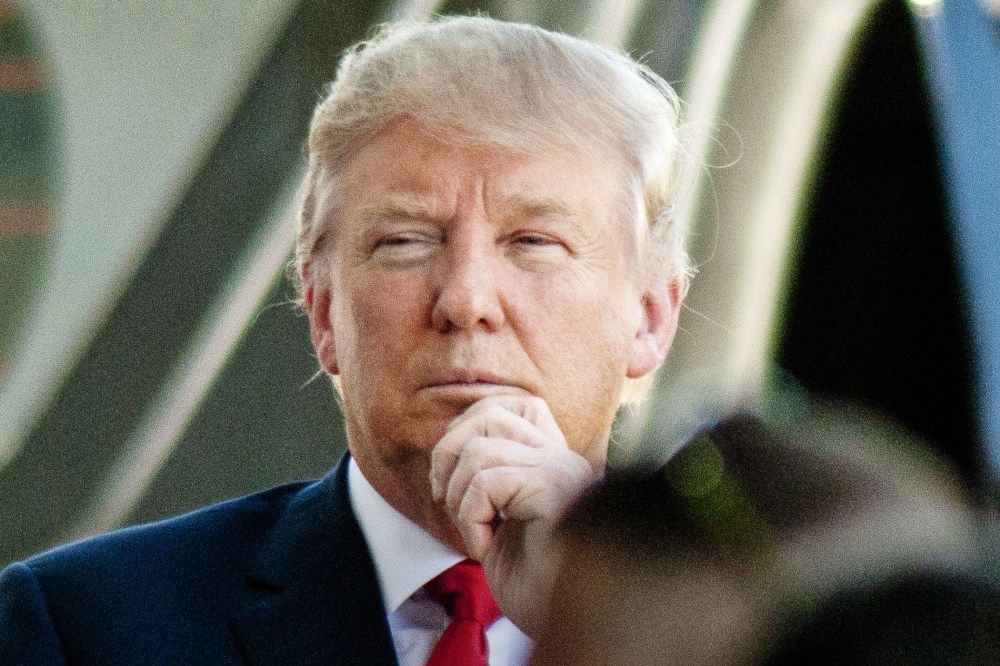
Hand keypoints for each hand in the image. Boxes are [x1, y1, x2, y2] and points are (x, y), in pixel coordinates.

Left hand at [429, 395, 597, 634]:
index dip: (464, 433)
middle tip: (446, 501)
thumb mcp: (499, 521)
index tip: (450, 484)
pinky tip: (487, 547)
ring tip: (475, 532)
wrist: (566, 629)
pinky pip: (486, 482)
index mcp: (553, 460)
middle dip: (448, 453)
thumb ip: (486, 478)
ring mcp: (562, 470)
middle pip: (489, 412)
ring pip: (480, 448)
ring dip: (458, 496)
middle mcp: (563, 458)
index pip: (506, 406)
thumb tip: (445, 449)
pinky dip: (471, 519)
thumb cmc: (533, 584)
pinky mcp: (553, 489)